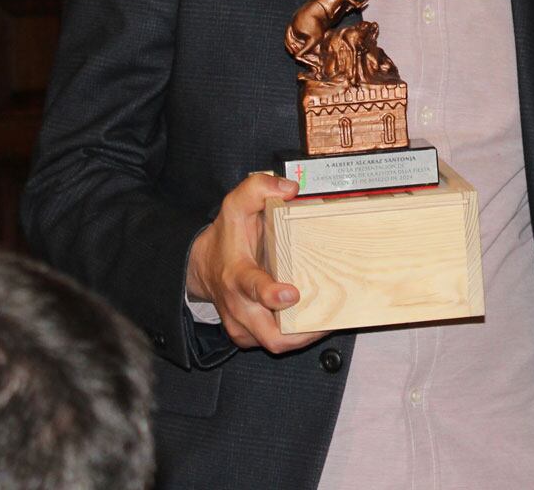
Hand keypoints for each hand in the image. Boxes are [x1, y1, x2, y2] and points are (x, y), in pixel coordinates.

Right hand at [185, 173, 326, 352]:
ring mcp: (243, 325)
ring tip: (330, 322)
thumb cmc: (227, 238)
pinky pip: (274, 345)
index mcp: (237, 274)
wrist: (203, 266)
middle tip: (327, 321)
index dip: (271, 294)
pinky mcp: (248, 336)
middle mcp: (239, 305)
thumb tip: (291, 189)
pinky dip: (297, 338)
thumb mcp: (236, 206)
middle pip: (269, 334)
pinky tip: (316, 323)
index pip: (252, 287)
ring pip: (274, 345)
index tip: (292, 293)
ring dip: (304, 338)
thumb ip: (259, 188)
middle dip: (299, 334)